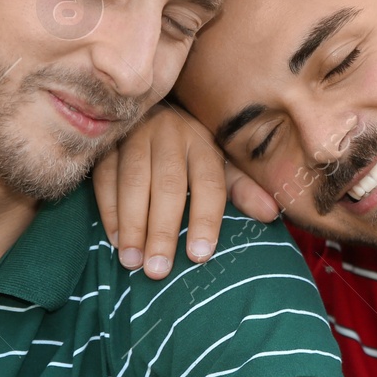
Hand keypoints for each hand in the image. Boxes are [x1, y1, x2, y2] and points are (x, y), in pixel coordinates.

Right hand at [92, 102, 278, 279]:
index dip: (206, 221)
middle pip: (169, 187)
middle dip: (163, 231)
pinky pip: (106, 178)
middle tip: (158, 270)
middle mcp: (172, 136)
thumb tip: (271, 213)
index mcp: (204, 143)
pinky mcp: (108, 143)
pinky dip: (109, 210)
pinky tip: (116, 240)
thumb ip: (241, 188)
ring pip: (134, 183)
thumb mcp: (220, 162)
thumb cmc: (190, 148)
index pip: (210, 185)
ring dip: (133, 225)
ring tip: (133, 262)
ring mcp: (136, 136)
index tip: (199, 256)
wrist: (151, 106)